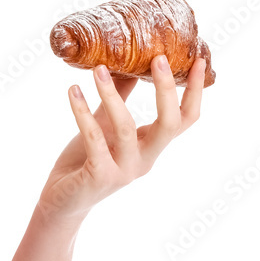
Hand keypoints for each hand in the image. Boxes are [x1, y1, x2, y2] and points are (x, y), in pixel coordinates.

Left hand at [35, 54, 204, 227]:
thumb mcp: (106, 126)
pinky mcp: (99, 176)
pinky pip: (93, 139)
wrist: (61, 202)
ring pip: (126, 127)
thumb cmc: (84, 161)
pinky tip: (73, 91)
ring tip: (97, 69)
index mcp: (151, 147)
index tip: (199, 59)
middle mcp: (144, 160)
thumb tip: (130, 65)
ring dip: (110, 94)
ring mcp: (124, 170)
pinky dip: (82, 112)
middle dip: (165, 90)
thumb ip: (119, 100)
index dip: (194, 92)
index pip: (184, 119)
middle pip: (169, 124)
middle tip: (158, 58)